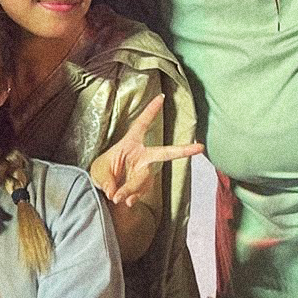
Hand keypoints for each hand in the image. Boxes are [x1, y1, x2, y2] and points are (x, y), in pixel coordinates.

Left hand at [88, 95, 203, 207]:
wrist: (105, 189)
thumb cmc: (102, 172)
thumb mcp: (98, 173)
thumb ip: (107, 181)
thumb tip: (117, 193)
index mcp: (130, 144)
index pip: (141, 125)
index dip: (150, 111)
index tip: (161, 97)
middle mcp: (142, 156)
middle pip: (164, 153)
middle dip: (183, 150)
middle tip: (200, 147)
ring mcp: (146, 171)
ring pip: (144, 180)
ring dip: (130, 190)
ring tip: (118, 197)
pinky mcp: (146, 184)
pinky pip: (141, 192)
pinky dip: (131, 197)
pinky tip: (124, 200)